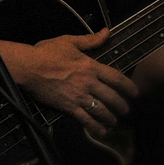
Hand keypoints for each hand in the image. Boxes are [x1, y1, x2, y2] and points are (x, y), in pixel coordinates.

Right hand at [14, 28, 137, 136]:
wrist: (28, 67)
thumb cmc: (46, 52)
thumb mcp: (69, 41)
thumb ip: (90, 40)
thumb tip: (107, 32)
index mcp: (91, 66)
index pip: (117, 78)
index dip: (129, 87)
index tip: (135, 93)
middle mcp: (89, 83)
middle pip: (112, 98)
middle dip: (122, 106)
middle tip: (125, 110)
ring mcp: (79, 96)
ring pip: (102, 111)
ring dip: (111, 118)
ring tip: (114, 121)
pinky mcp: (68, 107)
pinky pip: (86, 120)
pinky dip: (96, 128)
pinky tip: (102, 132)